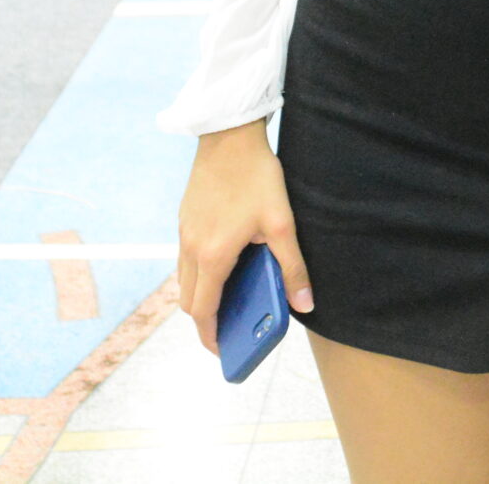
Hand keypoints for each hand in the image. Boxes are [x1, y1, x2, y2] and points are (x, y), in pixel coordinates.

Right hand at [175, 121, 312, 355]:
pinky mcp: (184, 219)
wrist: (229, 136)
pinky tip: (226, 265)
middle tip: (229, 330)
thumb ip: (292, 267)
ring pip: (184, 280)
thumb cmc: (256, 177)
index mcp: (213, 255)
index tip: (223, 351)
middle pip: (189, 301)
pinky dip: (199, 274)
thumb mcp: (282, 224)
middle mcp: (191, 248)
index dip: (211, 336)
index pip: (203, 311)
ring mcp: (184, 233)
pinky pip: (185, 260)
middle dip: (206, 321)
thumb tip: (304, 303)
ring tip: (229, 301)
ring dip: (202, 297)